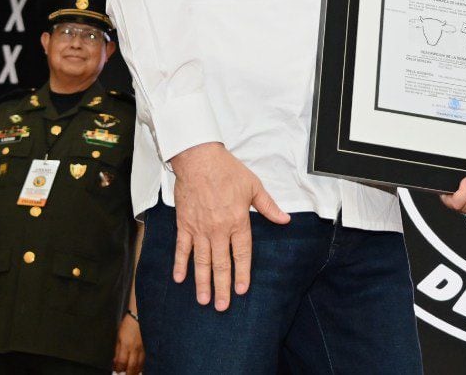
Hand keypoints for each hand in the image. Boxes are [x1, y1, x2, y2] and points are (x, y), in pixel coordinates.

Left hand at [112, 312, 143, 374]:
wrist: (140, 316)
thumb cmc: (129, 324)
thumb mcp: (119, 336)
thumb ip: (117, 350)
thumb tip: (115, 360)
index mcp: (126, 345)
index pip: (122, 363)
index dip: (118, 368)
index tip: (117, 370)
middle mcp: (135, 349)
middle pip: (132, 367)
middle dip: (128, 373)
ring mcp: (143, 348)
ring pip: (140, 365)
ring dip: (136, 371)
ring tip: (133, 373)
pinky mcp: (148, 347)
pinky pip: (146, 359)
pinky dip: (142, 365)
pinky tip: (140, 367)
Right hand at [170, 142, 289, 310]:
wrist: (199, 159)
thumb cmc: (227, 170)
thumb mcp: (254, 186)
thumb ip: (268, 206)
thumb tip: (285, 220)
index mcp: (238, 221)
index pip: (241, 254)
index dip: (242, 273)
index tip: (241, 290)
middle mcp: (218, 230)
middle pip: (221, 264)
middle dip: (222, 287)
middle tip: (222, 307)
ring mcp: (199, 229)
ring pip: (201, 261)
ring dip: (202, 282)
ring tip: (203, 300)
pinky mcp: (184, 224)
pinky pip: (182, 248)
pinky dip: (180, 264)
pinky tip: (179, 278)